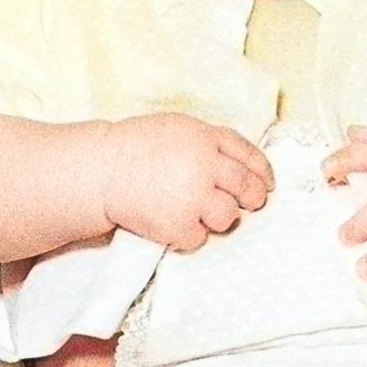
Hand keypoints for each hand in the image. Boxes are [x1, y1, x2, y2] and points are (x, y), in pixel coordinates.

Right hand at [96, 113, 273, 250]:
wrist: (99, 170)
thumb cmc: (132, 148)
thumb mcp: (174, 129)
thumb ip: (206, 143)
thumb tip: (235, 164)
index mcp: (204, 137)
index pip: (248, 153)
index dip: (262, 171)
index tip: (267, 183)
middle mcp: (204, 164)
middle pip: (246, 186)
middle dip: (253, 198)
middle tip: (250, 204)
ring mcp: (193, 195)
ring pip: (228, 216)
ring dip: (219, 218)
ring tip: (199, 212)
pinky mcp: (178, 224)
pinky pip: (199, 237)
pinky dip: (188, 234)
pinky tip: (171, 222)